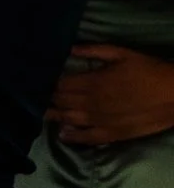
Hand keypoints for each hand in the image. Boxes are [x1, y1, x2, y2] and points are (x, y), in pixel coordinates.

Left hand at [47, 43, 173, 145]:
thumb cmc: (149, 70)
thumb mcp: (122, 54)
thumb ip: (94, 50)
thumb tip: (70, 49)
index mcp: (92, 82)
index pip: (60, 84)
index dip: (48, 83)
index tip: (40, 81)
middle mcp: (91, 103)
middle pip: (61, 102)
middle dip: (49, 99)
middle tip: (38, 97)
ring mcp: (100, 120)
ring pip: (68, 119)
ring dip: (54, 116)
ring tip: (44, 112)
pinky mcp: (111, 134)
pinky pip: (86, 138)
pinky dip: (72, 137)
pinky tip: (63, 134)